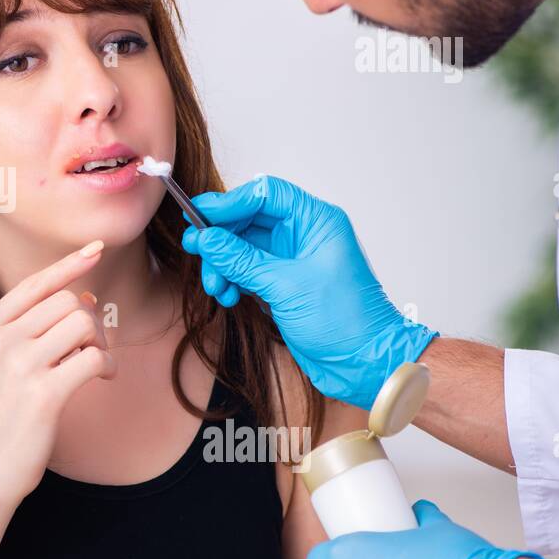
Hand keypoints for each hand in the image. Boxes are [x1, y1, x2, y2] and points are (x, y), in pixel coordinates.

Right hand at [0, 241, 115, 506]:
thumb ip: (29, 331)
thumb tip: (83, 296)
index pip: (33, 284)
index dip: (68, 264)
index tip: (95, 249)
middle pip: (66, 302)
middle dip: (89, 320)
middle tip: (90, 347)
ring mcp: (18, 366)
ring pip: (82, 324)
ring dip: (99, 342)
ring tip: (96, 364)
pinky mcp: (43, 394)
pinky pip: (93, 356)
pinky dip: (107, 364)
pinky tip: (103, 377)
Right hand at [180, 175, 436, 408]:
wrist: (364, 364)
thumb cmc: (346, 322)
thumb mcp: (286, 286)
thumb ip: (241, 260)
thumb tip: (206, 238)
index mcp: (316, 222)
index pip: (265, 195)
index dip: (229, 202)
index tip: (199, 214)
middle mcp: (303, 235)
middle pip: (248, 219)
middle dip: (220, 237)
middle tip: (195, 248)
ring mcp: (291, 259)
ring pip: (242, 247)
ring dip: (222, 264)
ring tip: (215, 286)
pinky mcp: (281, 283)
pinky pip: (245, 270)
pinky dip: (231, 280)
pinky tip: (227, 296)